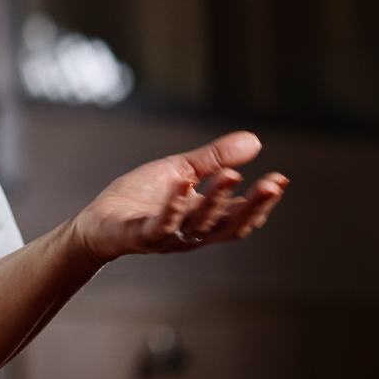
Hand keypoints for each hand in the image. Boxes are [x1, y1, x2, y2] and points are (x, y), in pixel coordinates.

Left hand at [67, 131, 286, 264]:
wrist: (98, 220)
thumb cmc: (141, 197)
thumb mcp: (182, 170)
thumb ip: (215, 159)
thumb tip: (255, 141)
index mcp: (205, 219)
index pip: (241, 216)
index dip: (262, 202)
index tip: (280, 180)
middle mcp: (192, 233)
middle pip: (230, 226)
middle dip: (253, 207)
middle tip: (272, 185)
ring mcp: (168, 237)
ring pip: (200, 225)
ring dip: (217, 201)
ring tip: (232, 175)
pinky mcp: (142, 237)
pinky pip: (161, 225)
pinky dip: (174, 206)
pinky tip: (183, 184)